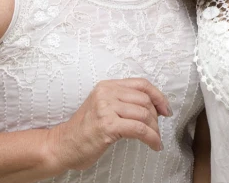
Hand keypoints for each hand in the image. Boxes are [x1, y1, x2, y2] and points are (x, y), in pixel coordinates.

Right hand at [46, 78, 171, 171]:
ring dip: (154, 130)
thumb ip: (123, 102)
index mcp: (106, 86)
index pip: (141, 84)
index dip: (158, 96)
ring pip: (144, 114)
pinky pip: (139, 129)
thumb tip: (153, 107)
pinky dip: (151, 138)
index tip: (166, 109)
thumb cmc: (84, 130)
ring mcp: (106, 108)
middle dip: (155, 117)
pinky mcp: (108, 125)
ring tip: (154, 139)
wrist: (63, 145)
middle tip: (156, 130)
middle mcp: (106, 93)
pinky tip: (154, 145)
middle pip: (145, 100)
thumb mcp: (103, 107)